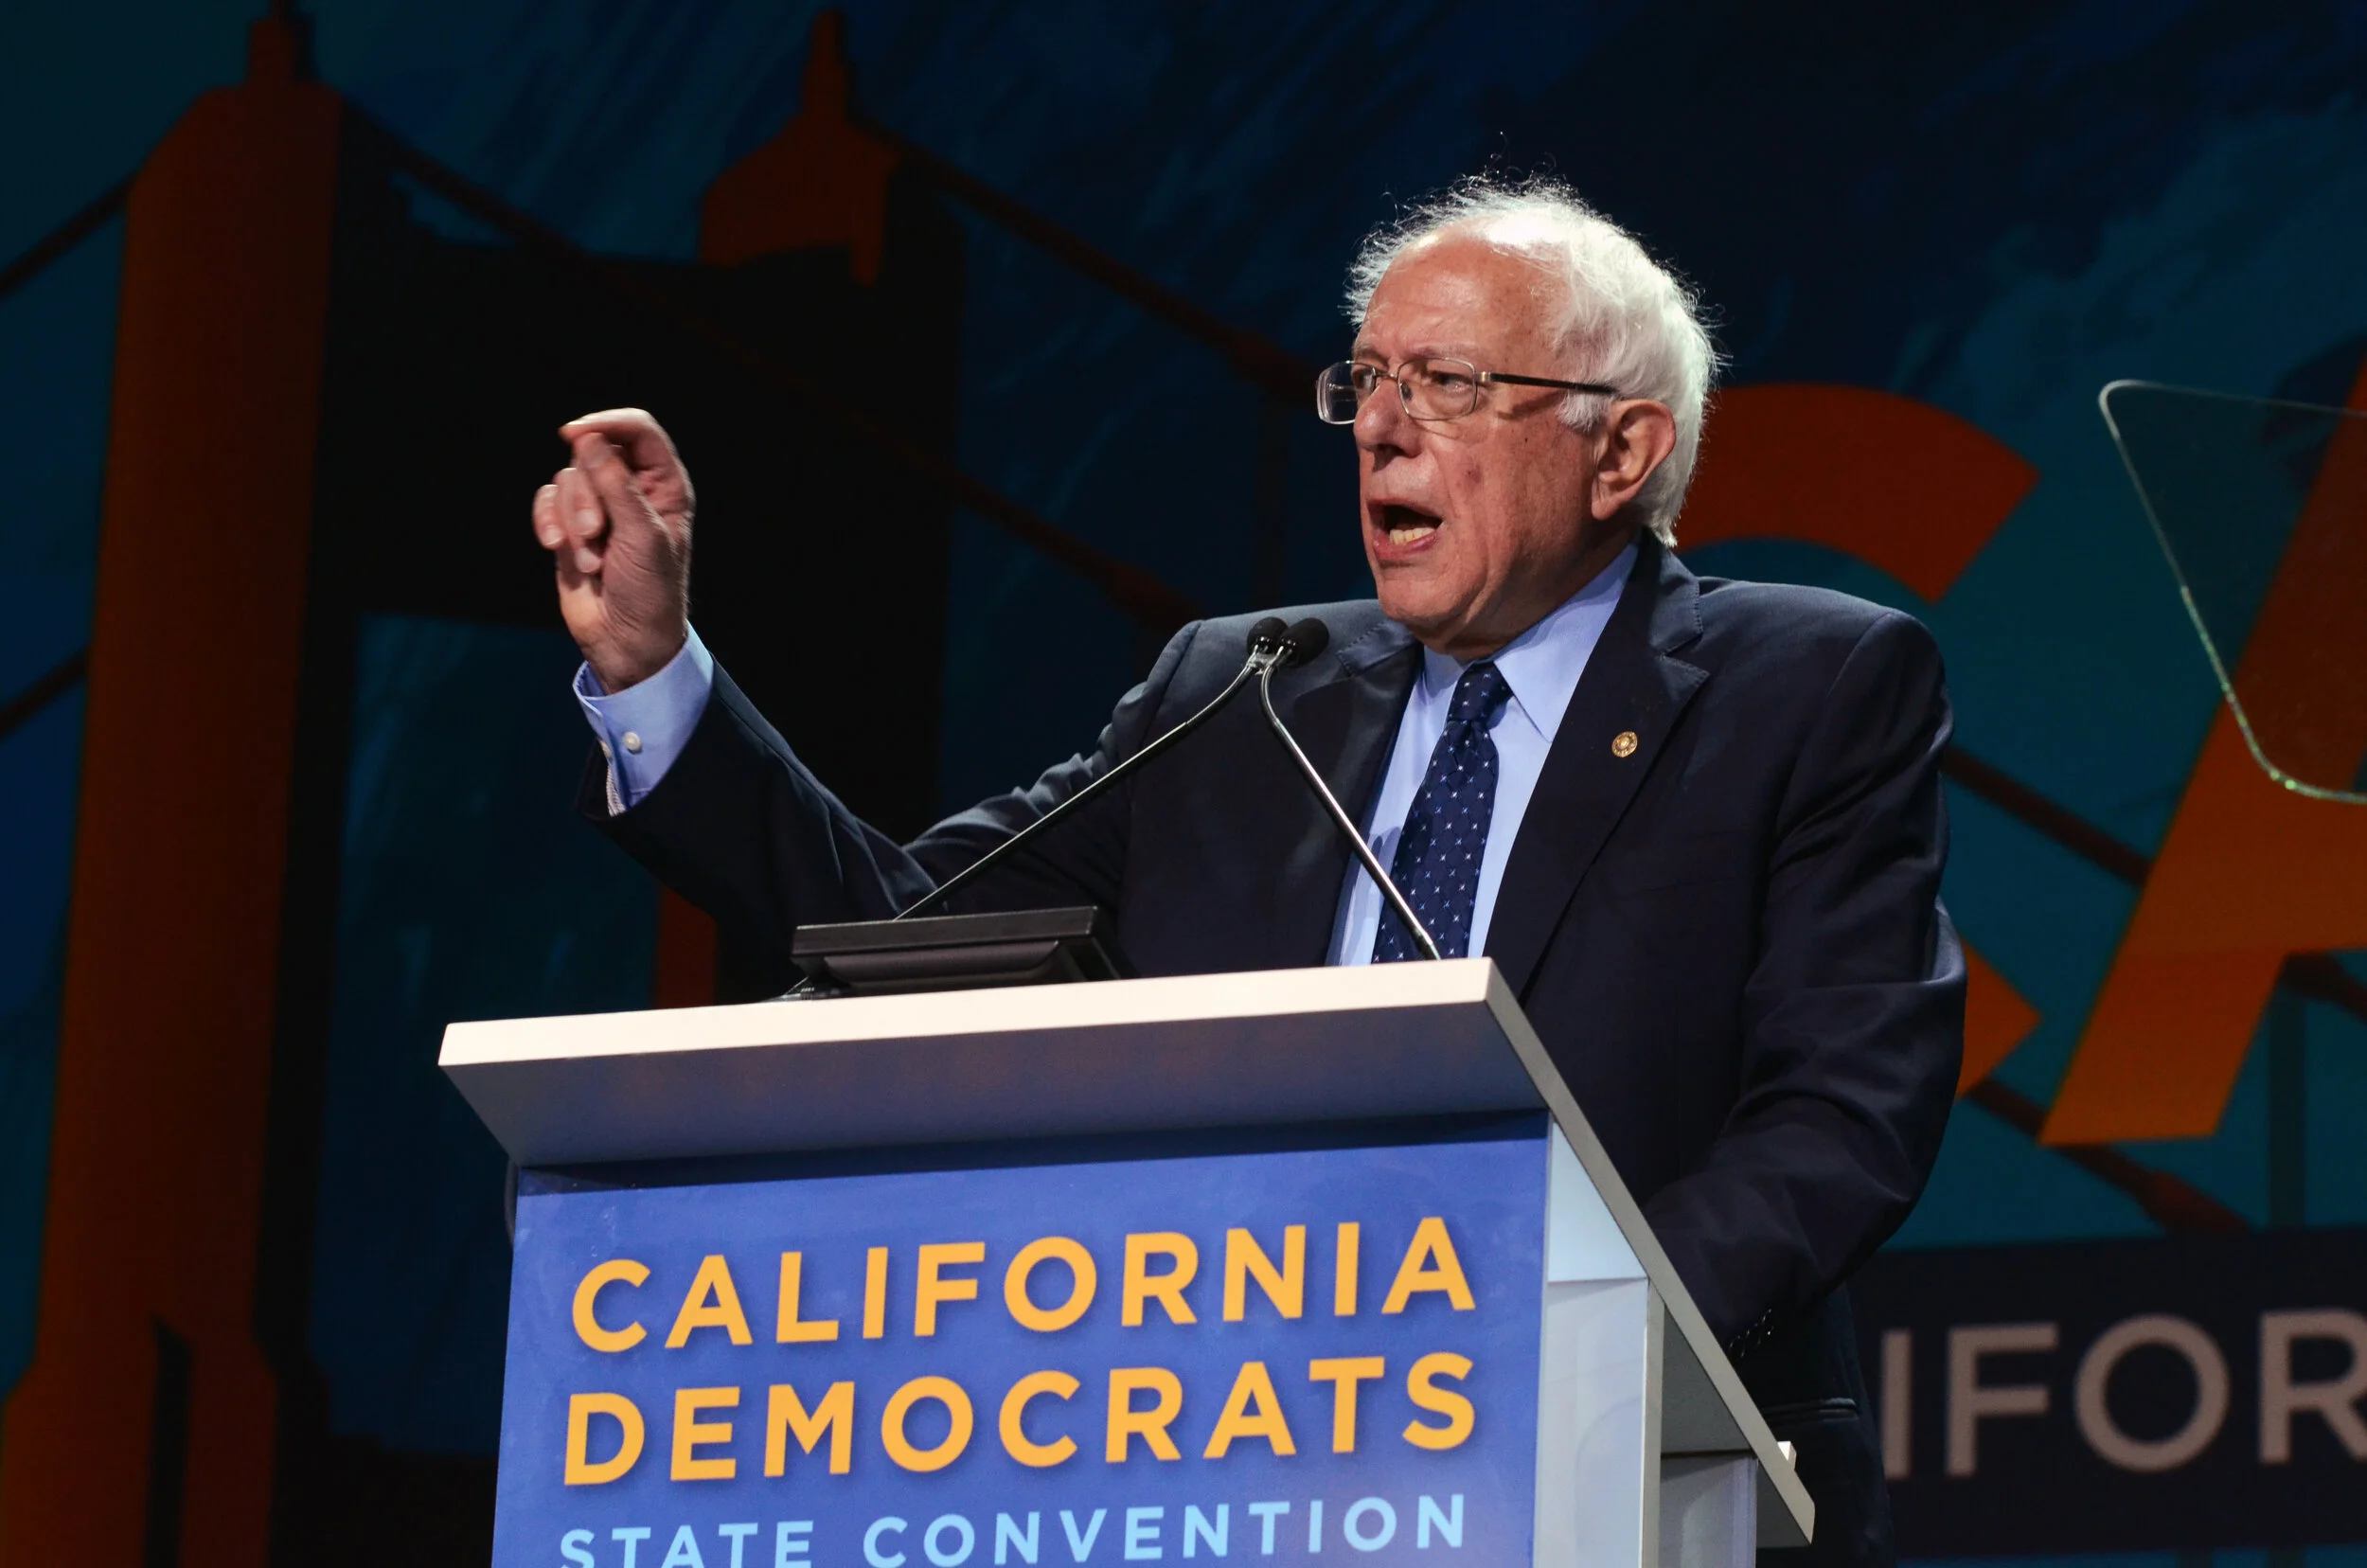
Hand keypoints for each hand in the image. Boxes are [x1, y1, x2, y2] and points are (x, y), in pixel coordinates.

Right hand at [531, 408, 693, 691]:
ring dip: (571, 520)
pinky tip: (555, 547)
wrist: (626, 640)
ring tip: (590, 559)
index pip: (638, 431)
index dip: (607, 423)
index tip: (575, 433)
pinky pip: (546, 501)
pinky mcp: (569, 526)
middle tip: (597, 534)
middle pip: (593, 454)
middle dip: (587, 494)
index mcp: (664, 486)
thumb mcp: (643, 536)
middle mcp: (632, 489)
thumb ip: (617, 485)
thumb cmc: (649, 591)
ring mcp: (599, 507)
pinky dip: (547, 522)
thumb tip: (589, 440)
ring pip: (567, 479)